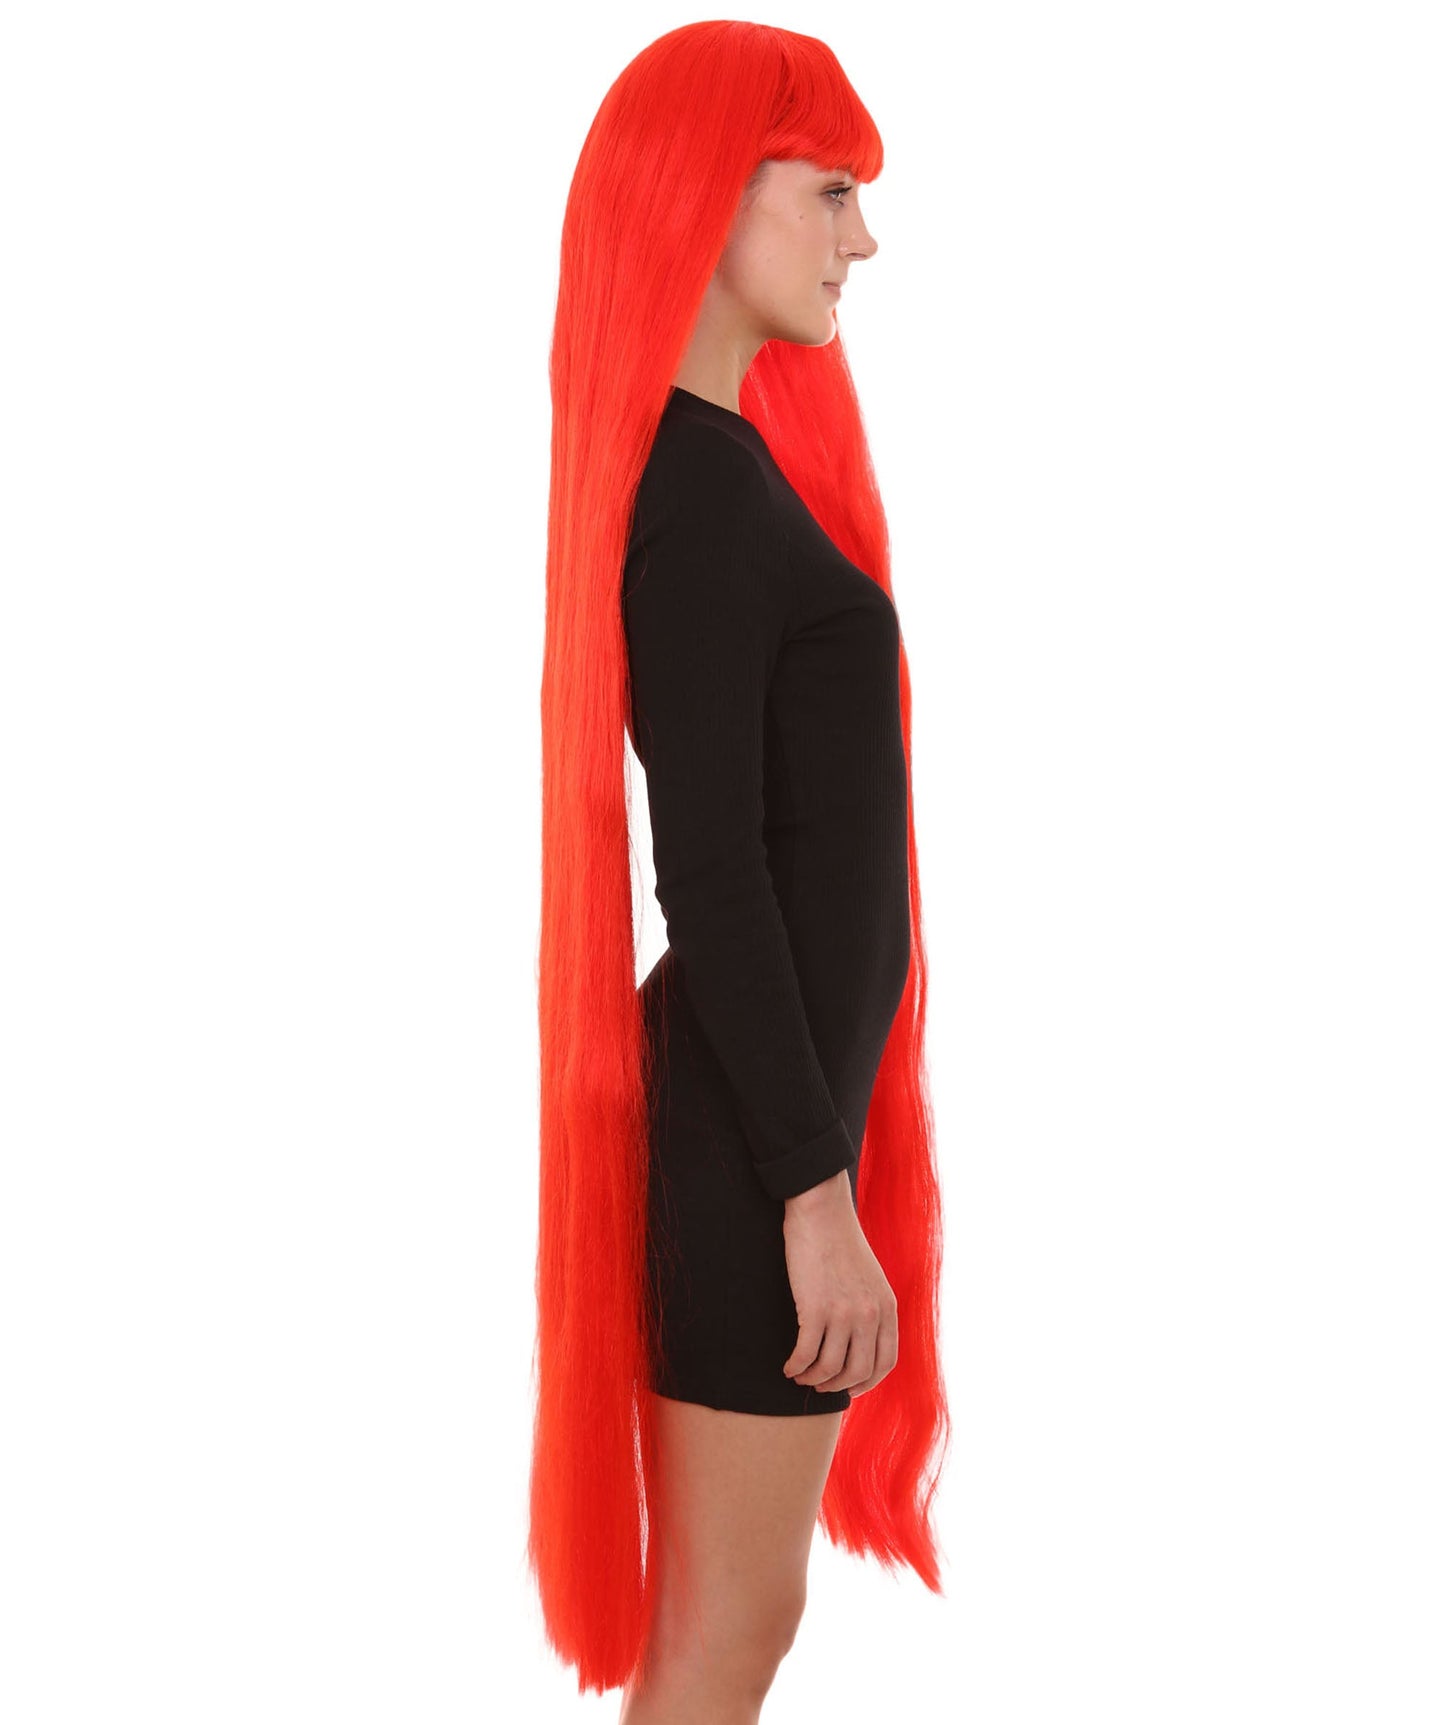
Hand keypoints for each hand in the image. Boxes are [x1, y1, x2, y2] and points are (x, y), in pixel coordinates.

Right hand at [780, 1170, 897, 1395]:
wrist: (820, 1209)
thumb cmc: (839, 1240)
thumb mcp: (870, 1276)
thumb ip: (871, 1307)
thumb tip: (858, 1341)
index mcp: (887, 1307)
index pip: (885, 1362)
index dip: (867, 1383)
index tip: (849, 1387)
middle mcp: (870, 1314)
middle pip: (857, 1371)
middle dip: (836, 1385)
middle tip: (819, 1385)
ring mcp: (843, 1312)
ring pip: (830, 1368)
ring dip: (813, 1379)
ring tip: (800, 1376)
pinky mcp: (815, 1308)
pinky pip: (806, 1354)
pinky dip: (796, 1366)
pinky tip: (788, 1366)